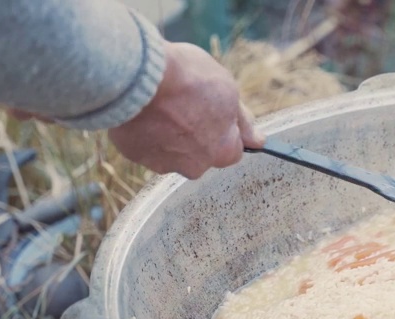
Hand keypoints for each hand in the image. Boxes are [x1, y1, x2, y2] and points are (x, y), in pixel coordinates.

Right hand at [107, 42, 263, 178]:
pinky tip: (141, 110)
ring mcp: (163, 163)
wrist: (138, 76)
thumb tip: (259, 141)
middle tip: (182, 105)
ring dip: (168, 134)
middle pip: (200, 153)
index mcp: (223, 151)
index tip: (213, 111)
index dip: (223, 129)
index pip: (232, 149)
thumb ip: (242, 120)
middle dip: (194, 135)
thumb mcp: (226, 90)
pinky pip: (145, 146)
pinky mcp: (135, 156)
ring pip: (171, 151)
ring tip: (158, 105)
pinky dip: (145, 132)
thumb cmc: (187, 78)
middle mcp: (195, 166)